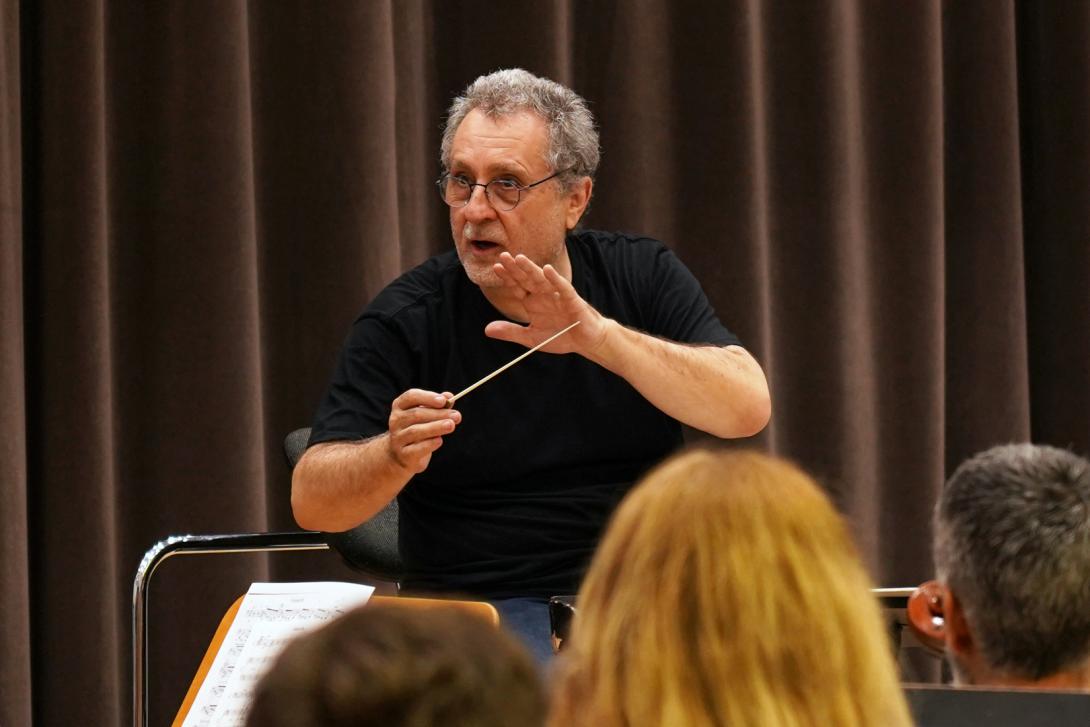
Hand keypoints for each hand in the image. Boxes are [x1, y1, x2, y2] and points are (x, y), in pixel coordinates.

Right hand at [386, 389, 459, 472]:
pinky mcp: (403, 454)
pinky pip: (417, 448)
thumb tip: (449, 396)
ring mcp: (398, 438)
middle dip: (438, 414)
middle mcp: (396, 420)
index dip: (427, 397)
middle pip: (416, 414)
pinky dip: (430, 443)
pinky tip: (440, 440)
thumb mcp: (427, 415)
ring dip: (436, 427)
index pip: (411, 396)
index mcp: (400, 406)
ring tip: (451, 425)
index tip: (443, 400)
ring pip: (416, 431)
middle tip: (456, 415)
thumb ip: (439, 406)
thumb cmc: (419, 429)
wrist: (404, 455)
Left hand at [486, 252, 608, 353]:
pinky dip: (555, 279)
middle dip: (516, 268)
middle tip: (503, 256)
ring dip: (531, 269)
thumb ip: (511, 332)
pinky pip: (563, 287)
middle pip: (527, 279)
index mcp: (532, 302)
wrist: (585, 342)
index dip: (507, 277)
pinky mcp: (572, 300)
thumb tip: (486, 330)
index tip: (496, 267)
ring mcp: (557, 296)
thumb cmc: (560, 336)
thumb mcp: (531, 338)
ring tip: (520, 258)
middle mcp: (543, 295)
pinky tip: (547, 270)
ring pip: (542, 280)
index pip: (517, 286)